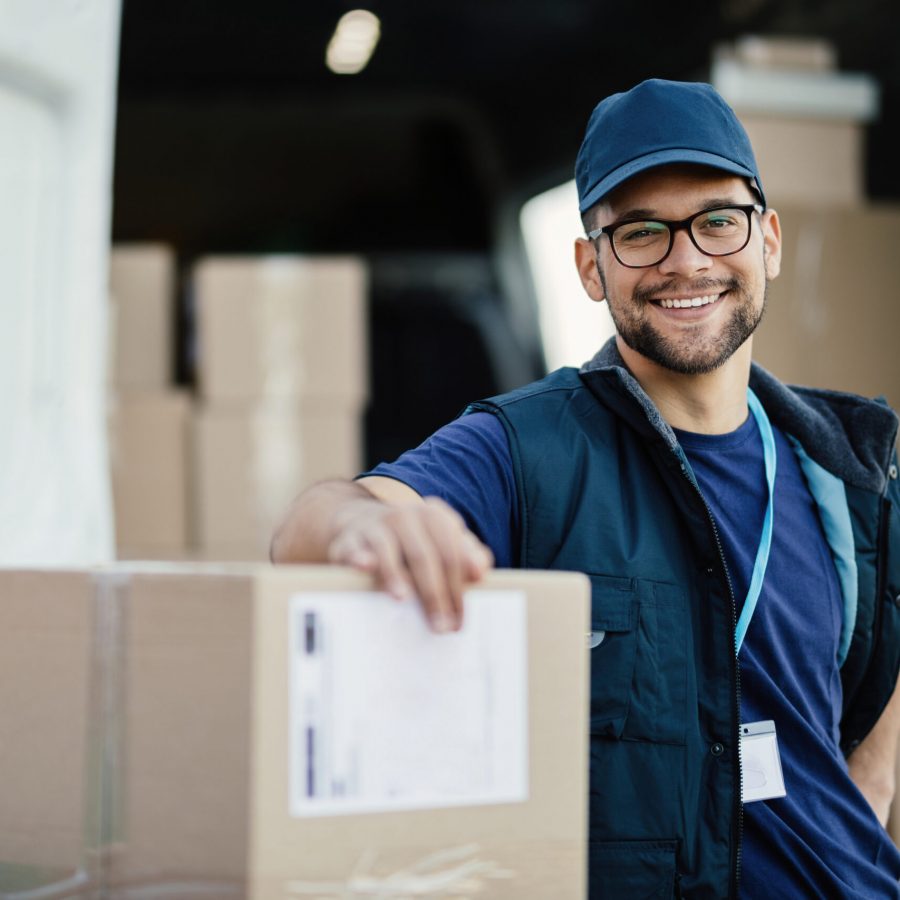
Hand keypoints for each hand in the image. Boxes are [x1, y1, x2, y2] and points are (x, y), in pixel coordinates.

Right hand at [327, 496, 493, 631]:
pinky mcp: (350, 538)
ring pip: (389, 550)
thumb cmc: (413, 541)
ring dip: (396, 575)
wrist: (364, 521)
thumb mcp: (443, 541)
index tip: (460, 618)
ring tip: (403, 599)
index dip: (458, 587)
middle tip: (440, 626)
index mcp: (435, 516)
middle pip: (424, 557)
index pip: (452, 553)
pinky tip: (365, 567)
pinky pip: (354, 548)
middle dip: (434, 594)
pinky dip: (359, 556)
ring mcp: (376, 525)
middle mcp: (406, 516)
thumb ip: (467, 555)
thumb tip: (480, 572)